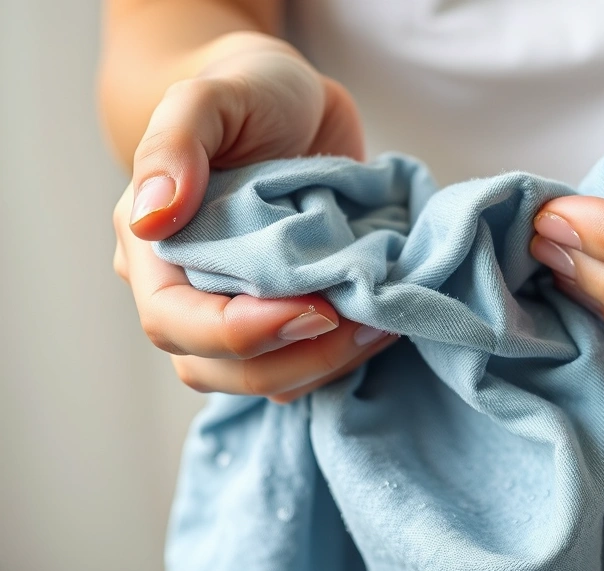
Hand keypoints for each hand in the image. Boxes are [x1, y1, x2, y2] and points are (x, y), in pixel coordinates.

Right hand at [114, 35, 396, 402]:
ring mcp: (242, 307)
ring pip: (268, 378)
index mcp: (154, 250)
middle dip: (296, 360)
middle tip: (367, 326)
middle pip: (219, 369)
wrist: (291, 99)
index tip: (317, 312)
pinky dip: (346, 355)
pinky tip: (385, 322)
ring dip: (329, 364)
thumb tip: (151, 217)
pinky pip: (306, 362)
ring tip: (386, 323)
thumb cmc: (247, 92)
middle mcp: (190, 290)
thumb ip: (174, 145)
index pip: (175, 322)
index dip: (240, 334)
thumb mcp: (209, 97)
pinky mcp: (289, 312)